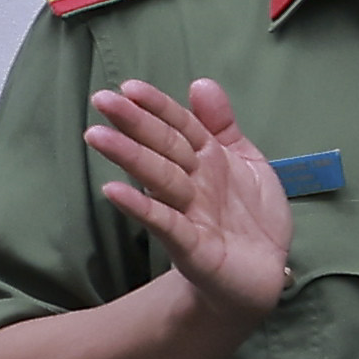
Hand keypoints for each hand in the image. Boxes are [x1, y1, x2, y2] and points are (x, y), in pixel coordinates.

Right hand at [82, 79, 299, 326]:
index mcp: (206, 161)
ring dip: (130, 158)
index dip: (157, 107)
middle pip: (162, 149)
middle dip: (134, 124)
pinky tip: (115, 192)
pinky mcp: (192, 248)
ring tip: (97, 136)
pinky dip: (143, 208)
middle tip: (99, 101)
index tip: (128, 87)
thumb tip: (201, 83)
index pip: (178, 127)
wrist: (262, 275)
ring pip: (159, 180)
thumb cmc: (249, 216)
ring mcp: (189, 214)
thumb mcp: (245, 162)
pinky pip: (166, 224)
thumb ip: (222, 126)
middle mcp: (192, 184)